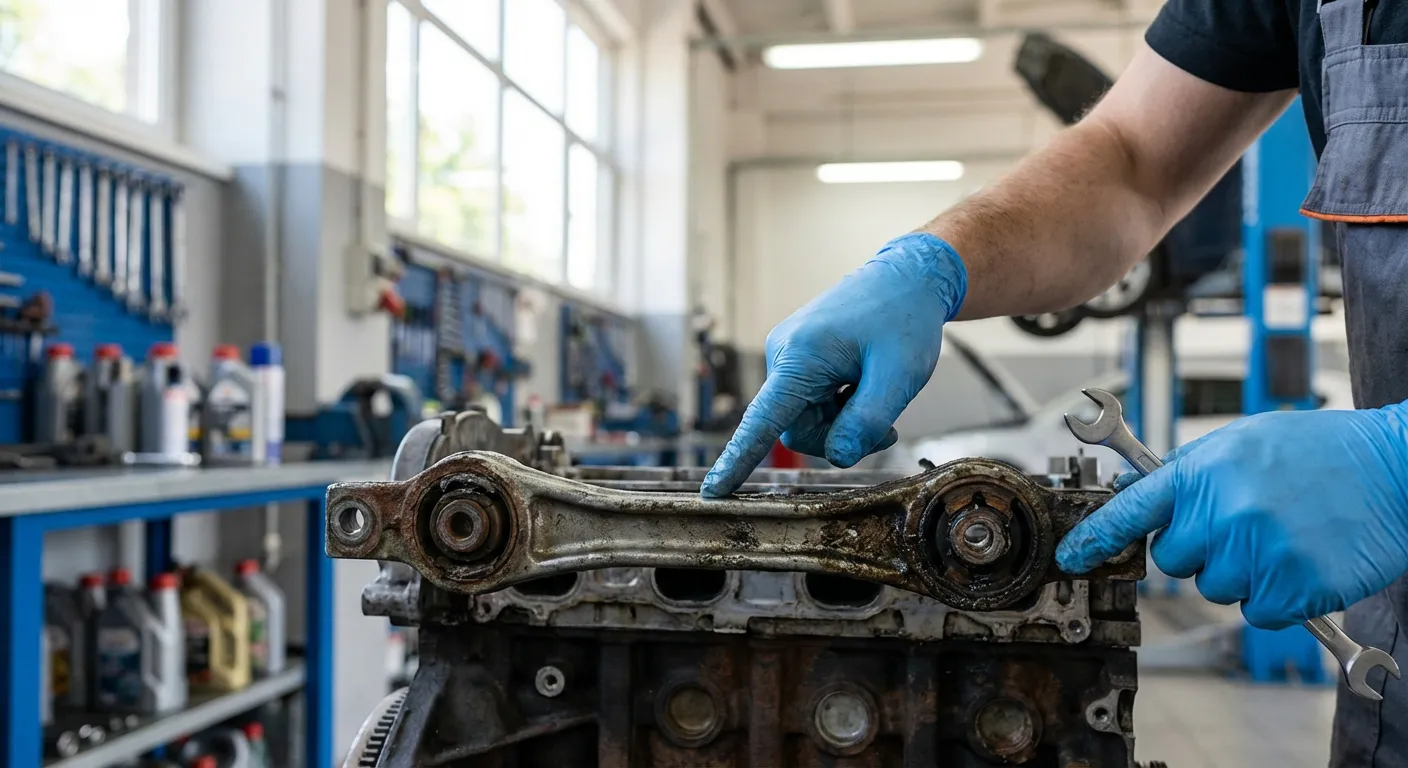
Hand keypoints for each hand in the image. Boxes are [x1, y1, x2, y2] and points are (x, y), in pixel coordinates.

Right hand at [700, 233, 966, 497]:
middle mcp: (782, 354)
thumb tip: (837, 458)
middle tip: (885, 428)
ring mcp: (787, 355)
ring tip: (879, 397)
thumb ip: (866, 421)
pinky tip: (864, 387)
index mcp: (800, 356)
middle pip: (796, 429)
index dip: (738, 460)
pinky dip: (839, 407)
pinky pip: (809, 402)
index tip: (713, 492)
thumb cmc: (905, 320)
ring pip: (805, 419)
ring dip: (842, 422)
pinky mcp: (797, 358)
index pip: (762, 420)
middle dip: (838, 437)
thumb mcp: (899, 376)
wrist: (907, 277)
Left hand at [1056, 406, 1407, 628]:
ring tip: (1280, 536)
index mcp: (1202, 473)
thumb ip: (1189, 472)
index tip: (1072, 558)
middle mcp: (1222, 513)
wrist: (1394, 468)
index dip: (1094, 538)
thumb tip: (1141, 496)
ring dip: (1241, 572)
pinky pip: (1258, 611)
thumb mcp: (1242, 441)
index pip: (1129, 511)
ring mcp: (1256, 552)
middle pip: (1173, 560)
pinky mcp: (1291, 587)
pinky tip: (1301, 559)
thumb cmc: (1320, 453)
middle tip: (1242, 524)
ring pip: (1215, 588)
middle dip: (1200, 549)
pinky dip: (1277, 595)